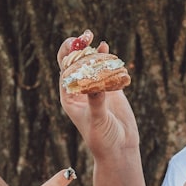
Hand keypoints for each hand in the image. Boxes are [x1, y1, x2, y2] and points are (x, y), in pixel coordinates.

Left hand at [56, 30, 139, 155]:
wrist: (119, 149)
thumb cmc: (102, 139)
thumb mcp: (97, 121)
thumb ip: (96, 103)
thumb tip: (95, 87)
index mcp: (69, 97)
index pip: (65, 71)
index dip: (69, 56)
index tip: (76, 45)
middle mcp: (80, 90)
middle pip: (75, 63)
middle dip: (78, 48)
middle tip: (85, 35)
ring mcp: (95, 88)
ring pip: (91, 64)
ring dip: (93, 51)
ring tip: (96, 40)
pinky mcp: (110, 89)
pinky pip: (106, 70)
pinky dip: (107, 59)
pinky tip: (107, 48)